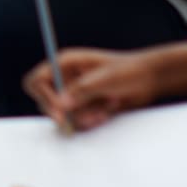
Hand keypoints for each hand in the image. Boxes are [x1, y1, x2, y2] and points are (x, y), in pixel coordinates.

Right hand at [23, 44, 186, 131]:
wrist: (148, 80)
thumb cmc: (127, 71)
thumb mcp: (104, 79)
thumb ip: (81, 91)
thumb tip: (61, 105)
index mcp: (65, 63)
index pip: (38, 81)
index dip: (44, 97)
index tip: (60, 112)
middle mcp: (65, 78)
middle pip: (47, 102)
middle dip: (67, 113)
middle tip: (89, 115)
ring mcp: (75, 94)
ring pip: (64, 116)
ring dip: (83, 118)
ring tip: (104, 110)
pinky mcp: (85, 107)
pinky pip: (77, 122)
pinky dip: (90, 121)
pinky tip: (106, 112)